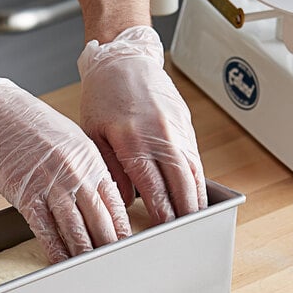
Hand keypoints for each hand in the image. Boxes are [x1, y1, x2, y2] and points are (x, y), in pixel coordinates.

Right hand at [0, 78, 130, 262]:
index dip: (122, 229)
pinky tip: (60, 262)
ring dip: (83, 253)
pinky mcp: (25, 194)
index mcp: (91, 160)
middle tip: (114, 265)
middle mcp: (75, 173)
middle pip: (99, 220)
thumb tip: (100, 198)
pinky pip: (44, 229)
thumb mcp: (71, 141)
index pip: (115, 203)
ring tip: (90, 269)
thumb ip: (88, 169)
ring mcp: (51, 185)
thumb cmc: (31, 125)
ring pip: (74, 228)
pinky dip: (54, 249)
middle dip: (108, 246)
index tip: (126, 246)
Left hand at [77, 26, 206, 223]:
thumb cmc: (102, 98)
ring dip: (197, 198)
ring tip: (196, 219)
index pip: (153, 187)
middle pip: (180, 183)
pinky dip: (198, 179)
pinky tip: (197, 194)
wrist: (123, 60)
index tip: (163, 231)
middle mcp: (159, 135)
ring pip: (194, 171)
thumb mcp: (93, 135)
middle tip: (185, 233)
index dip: (161, 213)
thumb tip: (125, 200)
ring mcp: (176, 129)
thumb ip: (109, 170)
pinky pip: (196, 157)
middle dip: (184, 211)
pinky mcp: (185, 124)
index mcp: (132, 140)